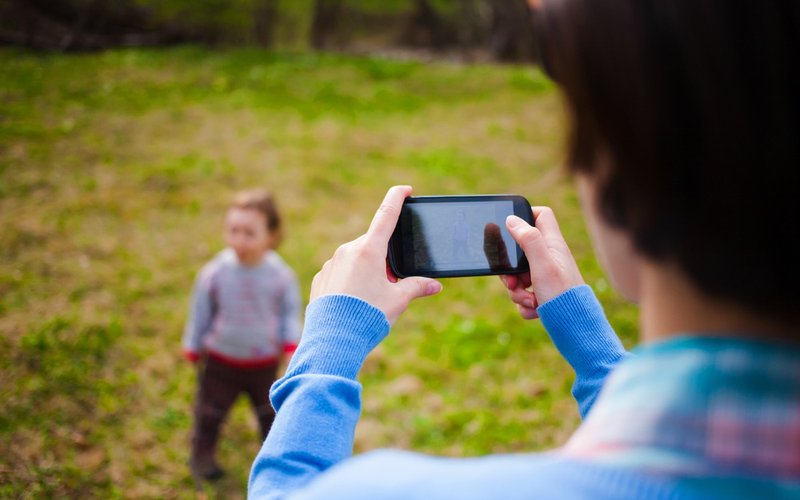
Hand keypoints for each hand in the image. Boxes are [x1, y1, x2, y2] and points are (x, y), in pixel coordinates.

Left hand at [310, 186, 442, 324]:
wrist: (332, 340)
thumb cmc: (367, 317)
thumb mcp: (398, 301)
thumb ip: (417, 287)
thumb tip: (434, 285)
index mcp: (369, 250)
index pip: (386, 214)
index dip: (397, 198)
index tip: (405, 189)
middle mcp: (347, 251)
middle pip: (373, 245)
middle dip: (384, 260)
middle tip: (390, 286)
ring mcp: (331, 264)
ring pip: (355, 260)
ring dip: (366, 272)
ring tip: (370, 301)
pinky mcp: (321, 278)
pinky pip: (340, 273)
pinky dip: (350, 283)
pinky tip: (353, 304)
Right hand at [501, 207, 583, 319]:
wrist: (575, 329)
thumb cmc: (562, 294)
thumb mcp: (542, 264)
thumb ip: (529, 240)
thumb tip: (512, 219)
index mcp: (552, 244)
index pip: (540, 215)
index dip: (524, 216)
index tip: (510, 228)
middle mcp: (549, 258)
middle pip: (520, 251)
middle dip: (511, 269)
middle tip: (513, 281)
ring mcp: (546, 276)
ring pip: (518, 276)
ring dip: (517, 291)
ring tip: (530, 300)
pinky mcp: (543, 294)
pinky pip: (524, 295)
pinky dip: (525, 304)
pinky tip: (536, 309)